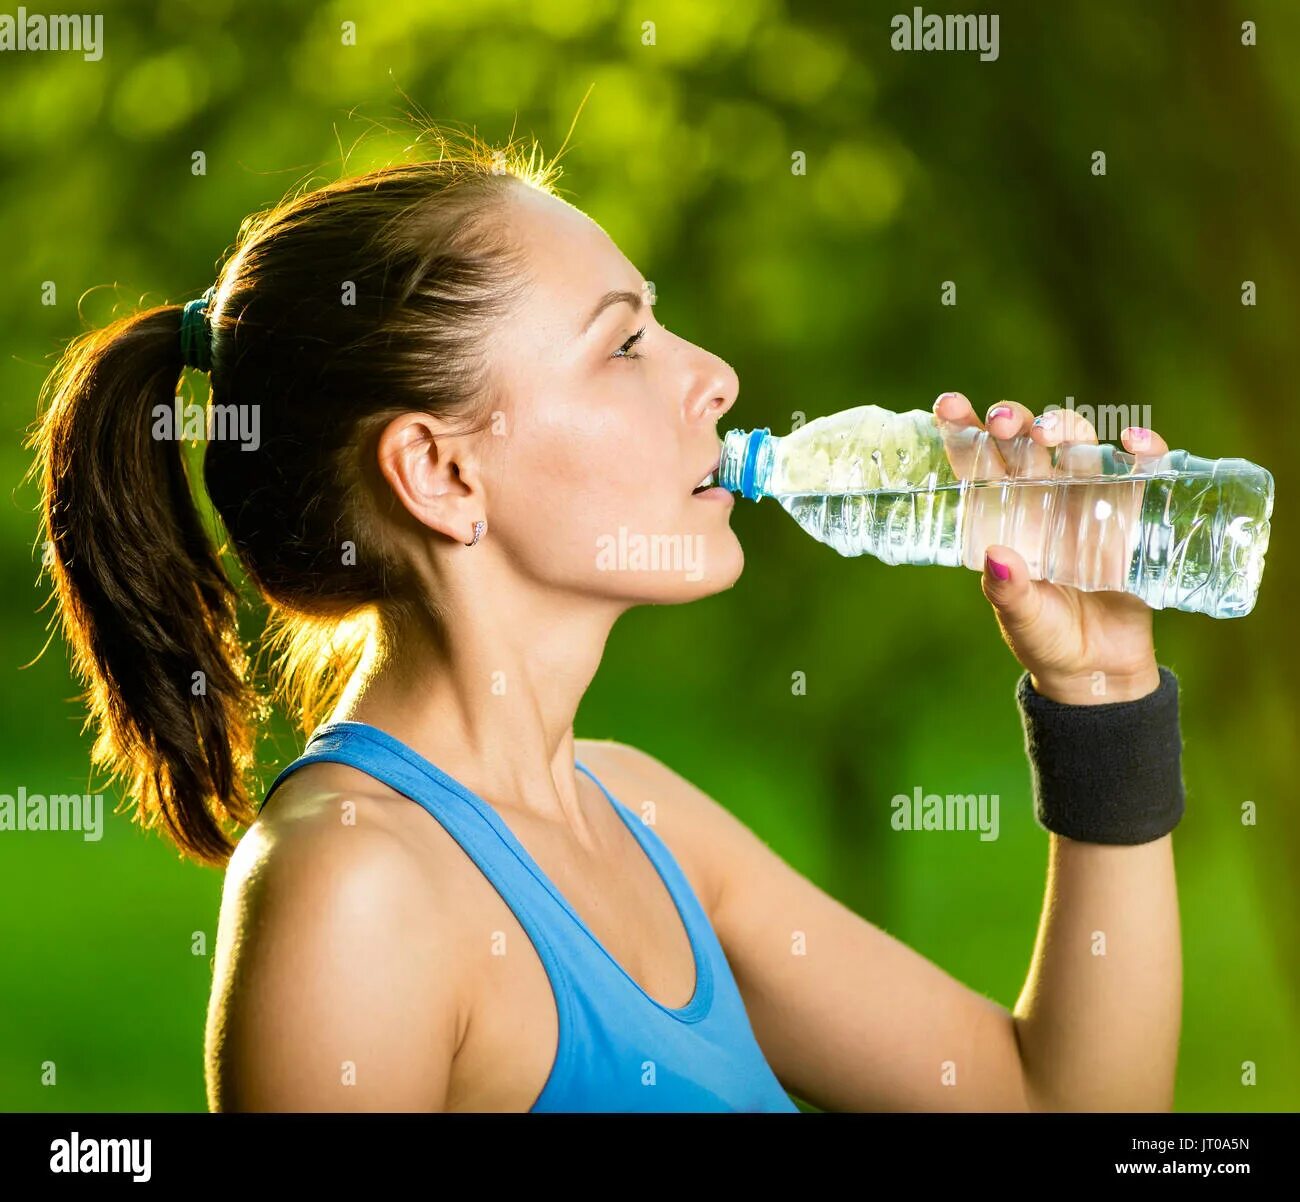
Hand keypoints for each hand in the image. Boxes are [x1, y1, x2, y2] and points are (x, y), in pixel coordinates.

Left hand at [933, 391, 1162, 705]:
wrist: (1098, 669)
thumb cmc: (1046, 639)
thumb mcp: (1021, 618)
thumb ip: (1008, 591)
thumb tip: (998, 556)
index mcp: (999, 516)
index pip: (975, 463)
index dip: (961, 430)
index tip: (948, 406)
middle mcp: (1038, 498)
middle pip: (1024, 443)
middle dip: (1013, 422)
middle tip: (1005, 422)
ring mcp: (1084, 499)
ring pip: (1075, 444)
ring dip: (1065, 426)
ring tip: (1053, 432)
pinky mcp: (1130, 510)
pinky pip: (1137, 470)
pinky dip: (1141, 450)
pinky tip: (1133, 442)